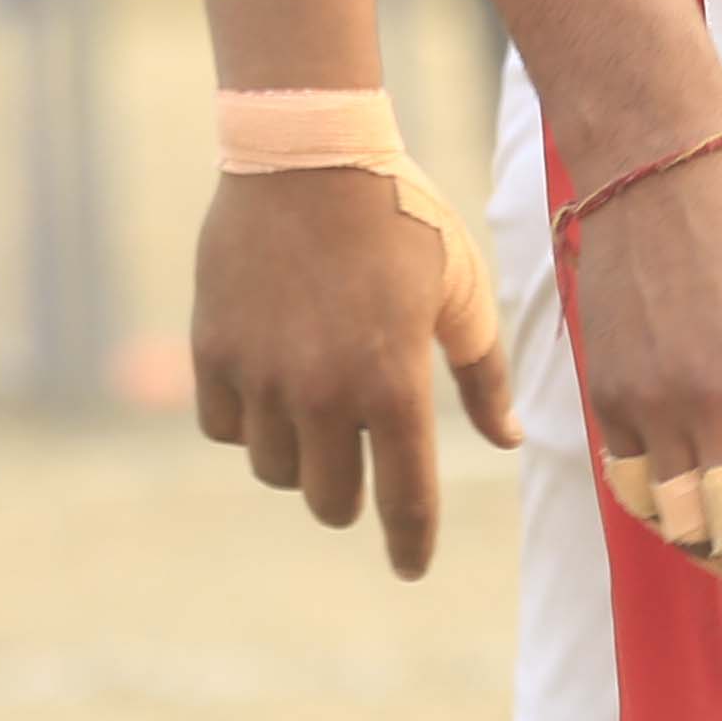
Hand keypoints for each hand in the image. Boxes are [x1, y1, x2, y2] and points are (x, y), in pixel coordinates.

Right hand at [189, 165, 517, 580]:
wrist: (308, 153)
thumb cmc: (401, 218)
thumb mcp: (460, 289)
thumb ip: (484, 375)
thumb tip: (509, 440)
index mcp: (394, 382)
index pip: (404, 500)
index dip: (409, 543)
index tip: (410, 567)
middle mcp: (324, 392)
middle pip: (331, 502)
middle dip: (351, 496)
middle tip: (361, 460)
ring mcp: (262, 375)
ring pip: (276, 470)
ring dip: (300, 456)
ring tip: (318, 408)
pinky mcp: (213, 352)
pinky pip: (225, 429)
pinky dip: (248, 423)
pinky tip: (270, 388)